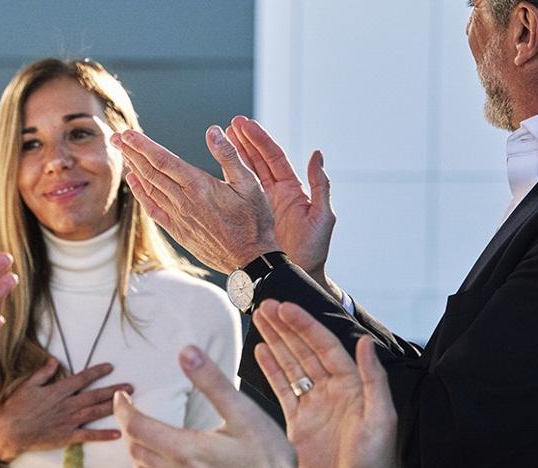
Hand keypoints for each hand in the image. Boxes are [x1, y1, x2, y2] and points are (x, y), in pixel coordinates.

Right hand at [0, 358, 132, 462]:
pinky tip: (118, 433)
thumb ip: (43, 373)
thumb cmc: (16, 408)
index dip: (97, 372)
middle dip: (114, 390)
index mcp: (58, 391)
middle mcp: (67, 405)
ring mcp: (69, 421)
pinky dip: (103, 435)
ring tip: (129, 403)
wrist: (9, 432)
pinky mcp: (67, 436)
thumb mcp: (28, 385)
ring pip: (95, 412)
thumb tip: (55, 360)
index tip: (110, 367)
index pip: (82, 378)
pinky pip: (88, 436)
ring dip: (113, 407)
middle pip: (95, 395)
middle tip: (130, 386)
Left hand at [112, 127, 277, 273]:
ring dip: (134, 168)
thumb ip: (229, 155)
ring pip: (149, 188)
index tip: (128, 134)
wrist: (250, 259)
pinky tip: (134, 182)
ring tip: (121, 152)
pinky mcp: (178, 230)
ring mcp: (179, 217)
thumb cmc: (254, 221)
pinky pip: (153, 209)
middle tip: (115, 137)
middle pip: (150, 172)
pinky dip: (141, 193)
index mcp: (199, 186)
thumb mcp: (250, 183)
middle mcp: (184, 201)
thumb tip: (214, 131)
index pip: (164, 160)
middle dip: (131, 152)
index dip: (143, 146)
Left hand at [114, 345, 298, 467]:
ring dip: (139, 453)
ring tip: (146, 438)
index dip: (122, 408)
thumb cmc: (270, 464)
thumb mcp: (244, 414)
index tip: (121, 397)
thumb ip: (212, 382)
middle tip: (134, 413)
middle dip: (130, 428)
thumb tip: (186, 352)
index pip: (136, 426)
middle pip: (135, 450)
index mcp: (184, 450)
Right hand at [227, 117, 335, 288]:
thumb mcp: (322, 217)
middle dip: (244, 141)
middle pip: (257, 160)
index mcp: (292, 189)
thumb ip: (321, 186)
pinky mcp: (250, 218)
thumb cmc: (314, 249)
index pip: (273, 157)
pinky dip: (227, 181)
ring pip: (245, 174)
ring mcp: (261, 205)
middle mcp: (276, 193)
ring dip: (234, 155)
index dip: (259, 139)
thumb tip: (317, 155)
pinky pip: (237, 195)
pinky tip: (216, 171)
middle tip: (230, 125)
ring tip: (221, 139)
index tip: (245, 124)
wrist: (298, 274)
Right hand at [253, 300, 397, 467]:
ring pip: (291, 365)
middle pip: (304, 350)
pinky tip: (261, 352)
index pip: (324, 346)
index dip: (304, 326)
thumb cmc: (375, 466)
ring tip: (259, 320)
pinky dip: (271, 370)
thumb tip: (365, 344)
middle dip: (285, 327)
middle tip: (265, 306)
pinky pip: (283, 390)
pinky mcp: (299, 423)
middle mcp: (332, 391)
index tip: (285, 308)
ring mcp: (314, 406)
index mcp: (351, 386)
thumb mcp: (381, 421)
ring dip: (276, 342)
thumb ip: (374, 380)